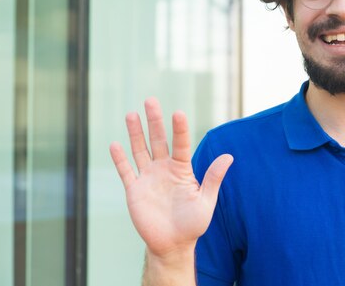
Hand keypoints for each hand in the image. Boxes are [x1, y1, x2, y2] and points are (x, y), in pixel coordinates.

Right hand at [110, 98, 232, 257]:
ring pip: (139, 150)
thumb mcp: (206, 201)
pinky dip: (120, 159)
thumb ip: (213, 178)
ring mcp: (148, 178)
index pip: (180, 144)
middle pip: (157, 140)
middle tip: (150, 100)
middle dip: (153, 121)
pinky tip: (115, 144)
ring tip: (131, 114)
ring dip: (135, 133)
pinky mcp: (134, 190)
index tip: (178, 113)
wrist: (173, 244)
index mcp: (181, 169)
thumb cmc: (193, 223)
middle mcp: (163, 168)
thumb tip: (229, 156)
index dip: (179, 129)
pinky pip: (126, 171)